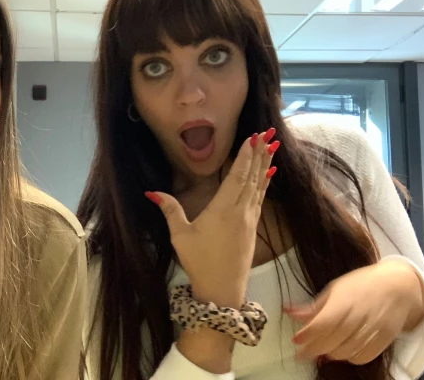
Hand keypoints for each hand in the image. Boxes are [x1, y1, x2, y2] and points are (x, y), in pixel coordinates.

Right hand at [146, 130, 277, 306]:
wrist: (222, 290)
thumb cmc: (199, 262)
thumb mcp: (180, 236)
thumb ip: (170, 211)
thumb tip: (151, 192)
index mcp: (223, 210)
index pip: (237, 176)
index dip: (246, 156)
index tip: (252, 138)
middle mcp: (240, 211)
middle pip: (252, 176)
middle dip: (259, 154)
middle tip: (267, 134)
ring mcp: (249, 220)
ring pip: (259, 186)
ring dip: (265, 165)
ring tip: (272, 147)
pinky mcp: (253, 228)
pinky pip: (260, 198)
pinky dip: (265, 183)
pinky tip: (269, 175)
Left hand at [288, 259, 423, 364]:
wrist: (398, 286)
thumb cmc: (363, 285)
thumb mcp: (334, 289)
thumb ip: (313, 306)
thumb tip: (290, 312)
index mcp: (343, 303)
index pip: (321, 325)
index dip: (306, 336)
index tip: (295, 341)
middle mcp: (357, 318)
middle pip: (330, 342)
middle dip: (312, 349)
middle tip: (302, 352)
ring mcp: (372, 330)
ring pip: (345, 353)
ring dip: (329, 354)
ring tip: (321, 350)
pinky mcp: (384, 340)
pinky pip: (363, 357)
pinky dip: (349, 358)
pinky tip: (342, 352)